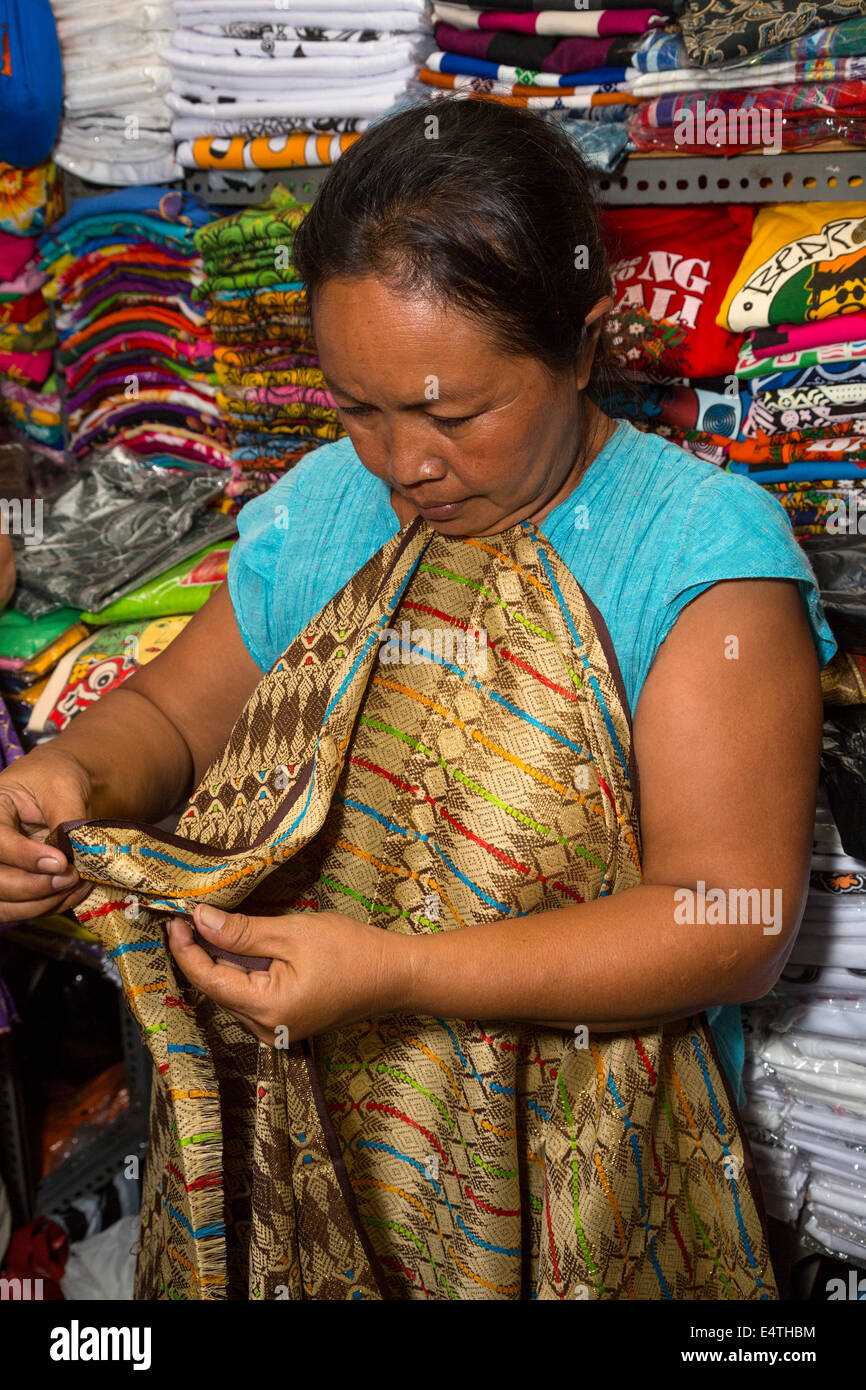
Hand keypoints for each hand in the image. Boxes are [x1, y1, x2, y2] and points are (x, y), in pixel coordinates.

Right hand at [0, 750, 93, 920]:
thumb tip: (69, 858)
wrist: (61, 785)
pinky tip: (75, 891)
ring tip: (76, 884)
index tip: (61, 862)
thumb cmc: (57, 778)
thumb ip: (64, 821)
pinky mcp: (11, 885)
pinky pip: (21, 910)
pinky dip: (49, 906)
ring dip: (43, 903)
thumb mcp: (63, 787)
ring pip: (5, 904)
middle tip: (72, 876)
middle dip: (34, 886)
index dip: (25, 856)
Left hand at [166, 904, 411, 1045]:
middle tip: (187, 915)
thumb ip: (242, 931)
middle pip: (218, 988)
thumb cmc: (350, 951)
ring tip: (209, 924)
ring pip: (233, 991)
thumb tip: (199, 919)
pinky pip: (251, 994)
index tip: (174, 919)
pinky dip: (241, 969)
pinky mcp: (285, 1020)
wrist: (394, 975)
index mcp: (266, 1009)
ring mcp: (275, 1028)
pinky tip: (239, 944)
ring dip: (220, 959)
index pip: (208, 979)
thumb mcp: (292, 932)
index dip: (186, 949)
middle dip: (200, 952)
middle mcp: (265, 1028)